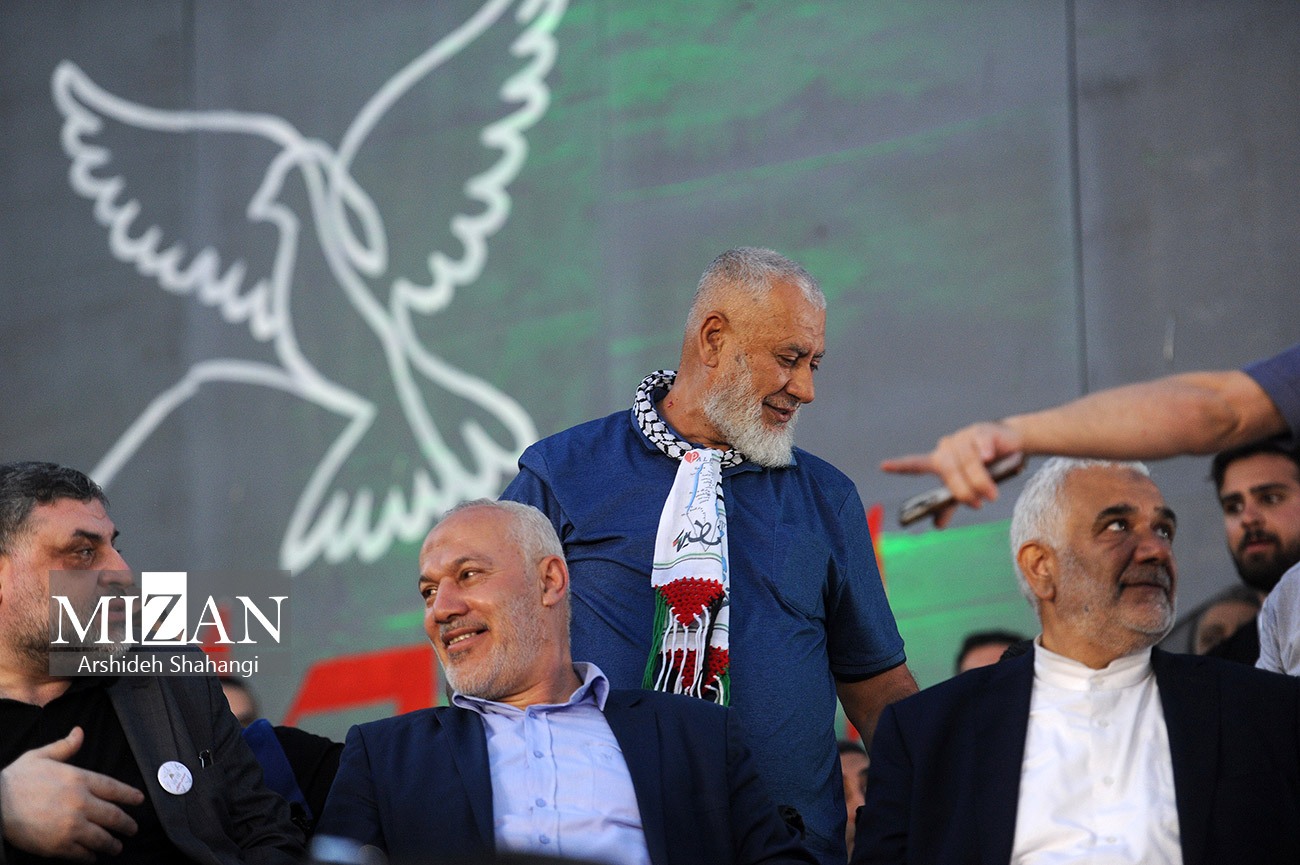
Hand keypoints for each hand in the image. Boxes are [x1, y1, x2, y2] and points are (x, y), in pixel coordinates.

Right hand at [0, 726, 144, 861]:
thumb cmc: (16, 779)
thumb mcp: (41, 756)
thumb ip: (64, 747)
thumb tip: (79, 732)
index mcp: (80, 779)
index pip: (114, 788)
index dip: (129, 795)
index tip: (140, 800)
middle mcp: (81, 802)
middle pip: (113, 816)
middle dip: (126, 824)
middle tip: (133, 829)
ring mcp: (71, 825)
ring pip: (102, 837)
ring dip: (112, 843)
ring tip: (117, 846)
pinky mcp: (58, 845)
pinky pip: (82, 853)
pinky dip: (90, 856)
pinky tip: (93, 857)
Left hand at [881, 421, 1023, 526]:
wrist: (1010, 446)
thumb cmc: (985, 467)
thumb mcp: (967, 487)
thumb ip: (951, 504)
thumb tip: (938, 526)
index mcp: (939, 461)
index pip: (916, 464)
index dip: (900, 466)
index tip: (883, 466)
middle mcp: (947, 448)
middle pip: (948, 469)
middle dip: (961, 489)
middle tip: (976, 504)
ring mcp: (964, 438)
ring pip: (967, 461)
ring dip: (979, 480)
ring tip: (991, 494)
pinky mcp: (982, 432)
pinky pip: (981, 445)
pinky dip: (984, 452)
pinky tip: (988, 458)